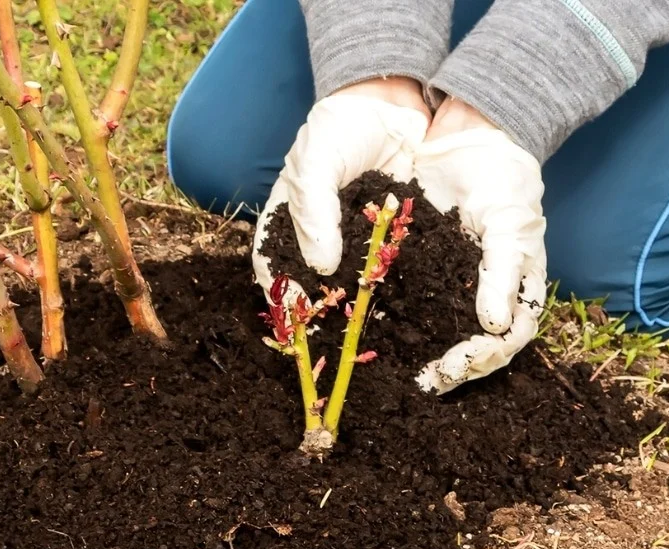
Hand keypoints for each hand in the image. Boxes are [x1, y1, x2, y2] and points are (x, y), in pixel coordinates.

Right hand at [252, 78, 430, 302]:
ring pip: (348, 275)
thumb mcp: (315, 164)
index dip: (278, 290)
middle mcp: (318, 230)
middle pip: (309, 277)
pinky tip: (398, 300)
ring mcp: (353, 233)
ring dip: (353, 298)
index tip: (295, 314)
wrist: (392, 98)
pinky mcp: (387, 230)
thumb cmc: (339, 126)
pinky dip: (386, 280)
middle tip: (331, 329)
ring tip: (363, 324)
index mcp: (288, 214)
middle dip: (317, 304)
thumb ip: (314, 214)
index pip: (270, 262)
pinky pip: (384, 261)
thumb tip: (321, 267)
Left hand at [413, 99, 547, 393]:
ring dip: (423, 353)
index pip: (503, 341)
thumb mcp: (510, 221)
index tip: (449, 370)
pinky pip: (411, 302)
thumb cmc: (503, 178)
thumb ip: (504, 272)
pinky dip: (397, 322)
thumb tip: (495, 327)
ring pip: (442, 331)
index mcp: (513, 287)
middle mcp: (485, 292)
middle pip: (473, 347)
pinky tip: (373, 334)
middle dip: (451, 368)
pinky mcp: (422, 268)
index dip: (479, 360)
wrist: (470, 136)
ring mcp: (454, 282)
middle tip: (423, 381)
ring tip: (399, 371)